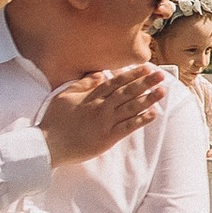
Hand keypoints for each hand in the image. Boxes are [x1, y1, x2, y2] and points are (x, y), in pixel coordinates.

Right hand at [39, 64, 169, 166]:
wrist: (49, 144)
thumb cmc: (55, 120)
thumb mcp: (65, 95)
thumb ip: (83, 84)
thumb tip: (100, 74)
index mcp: (91, 96)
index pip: (116, 82)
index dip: (133, 74)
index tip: (146, 68)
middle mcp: (101, 107)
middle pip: (127, 92)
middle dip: (146, 82)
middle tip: (161, 75)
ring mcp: (105, 122)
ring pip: (131, 107)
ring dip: (148, 99)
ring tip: (162, 91)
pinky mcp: (107, 138)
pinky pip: (128, 127)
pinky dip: (141, 120)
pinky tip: (153, 114)